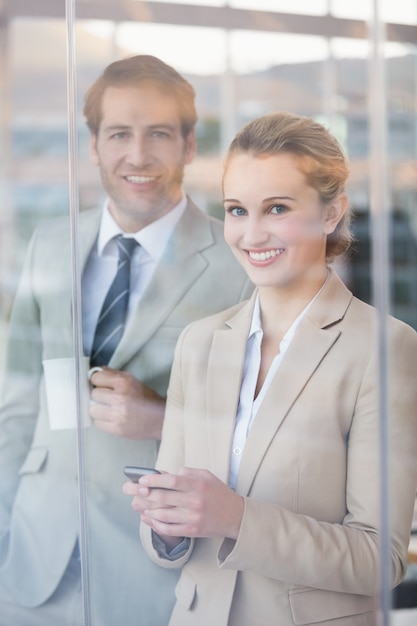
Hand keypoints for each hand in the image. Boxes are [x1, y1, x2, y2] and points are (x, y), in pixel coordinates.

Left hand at [89, 367, 164, 439]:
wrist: (161, 419)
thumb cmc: (147, 399)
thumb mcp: (132, 381)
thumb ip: (114, 375)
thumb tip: (96, 371)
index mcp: (124, 382)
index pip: (96, 378)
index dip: (98, 381)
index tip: (102, 385)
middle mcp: (119, 397)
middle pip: (93, 394)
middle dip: (100, 396)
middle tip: (108, 399)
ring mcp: (117, 414)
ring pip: (92, 410)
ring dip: (99, 410)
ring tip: (108, 409)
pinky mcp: (116, 429)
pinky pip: (97, 423)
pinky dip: (102, 421)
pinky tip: (111, 418)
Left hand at [123, 468, 243, 540]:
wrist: (235, 516)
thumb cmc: (218, 493)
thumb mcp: (207, 476)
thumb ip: (188, 472)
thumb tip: (169, 473)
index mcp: (198, 485)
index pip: (171, 481)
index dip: (154, 480)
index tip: (141, 480)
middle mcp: (195, 501)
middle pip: (164, 497)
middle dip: (144, 494)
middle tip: (132, 491)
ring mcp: (193, 517)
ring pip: (164, 514)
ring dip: (148, 510)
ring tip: (138, 506)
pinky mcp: (192, 530)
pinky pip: (169, 529)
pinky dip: (156, 525)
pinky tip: (149, 519)